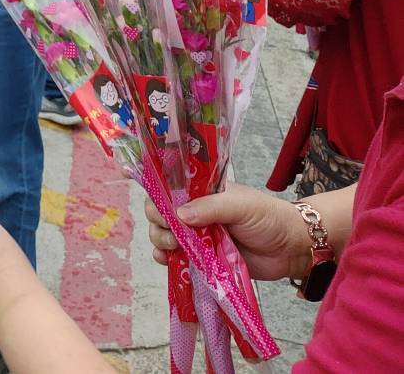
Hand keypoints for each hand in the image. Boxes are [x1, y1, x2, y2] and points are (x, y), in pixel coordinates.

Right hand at [145, 184, 308, 281]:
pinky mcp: (202, 259)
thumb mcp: (242, 206)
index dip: (159, 197)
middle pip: (161, 214)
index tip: (158, 209)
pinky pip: (176, 258)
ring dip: (161, 241)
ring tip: (174, 248)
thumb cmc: (270, 219)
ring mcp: (197, 237)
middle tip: (173, 234)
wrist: (293, 249)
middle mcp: (195, 213)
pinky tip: (167, 261)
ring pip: (164, 236)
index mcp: (201, 193)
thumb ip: (211, 207)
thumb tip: (179, 215)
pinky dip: (167, 260)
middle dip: (159, 223)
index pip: (169, 190)